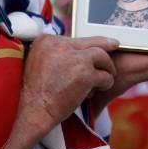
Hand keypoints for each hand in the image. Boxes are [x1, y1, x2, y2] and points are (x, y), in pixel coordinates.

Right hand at [0, 35, 117, 148]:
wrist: (33, 109)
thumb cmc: (34, 92)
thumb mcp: (38, 62)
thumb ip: (54, 54)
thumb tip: (73, 52)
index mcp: (47, 41)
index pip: (74, 39)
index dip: (85, 46)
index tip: (95, 46)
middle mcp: (61, 45)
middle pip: (90, 42)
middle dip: (104, 45)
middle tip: (114, 45)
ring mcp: (75, 58)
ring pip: (101, 56)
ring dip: (106, 67)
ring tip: (107, 76)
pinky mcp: (86, 74)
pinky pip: (104, 75)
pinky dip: (106, 82)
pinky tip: (101, 89)